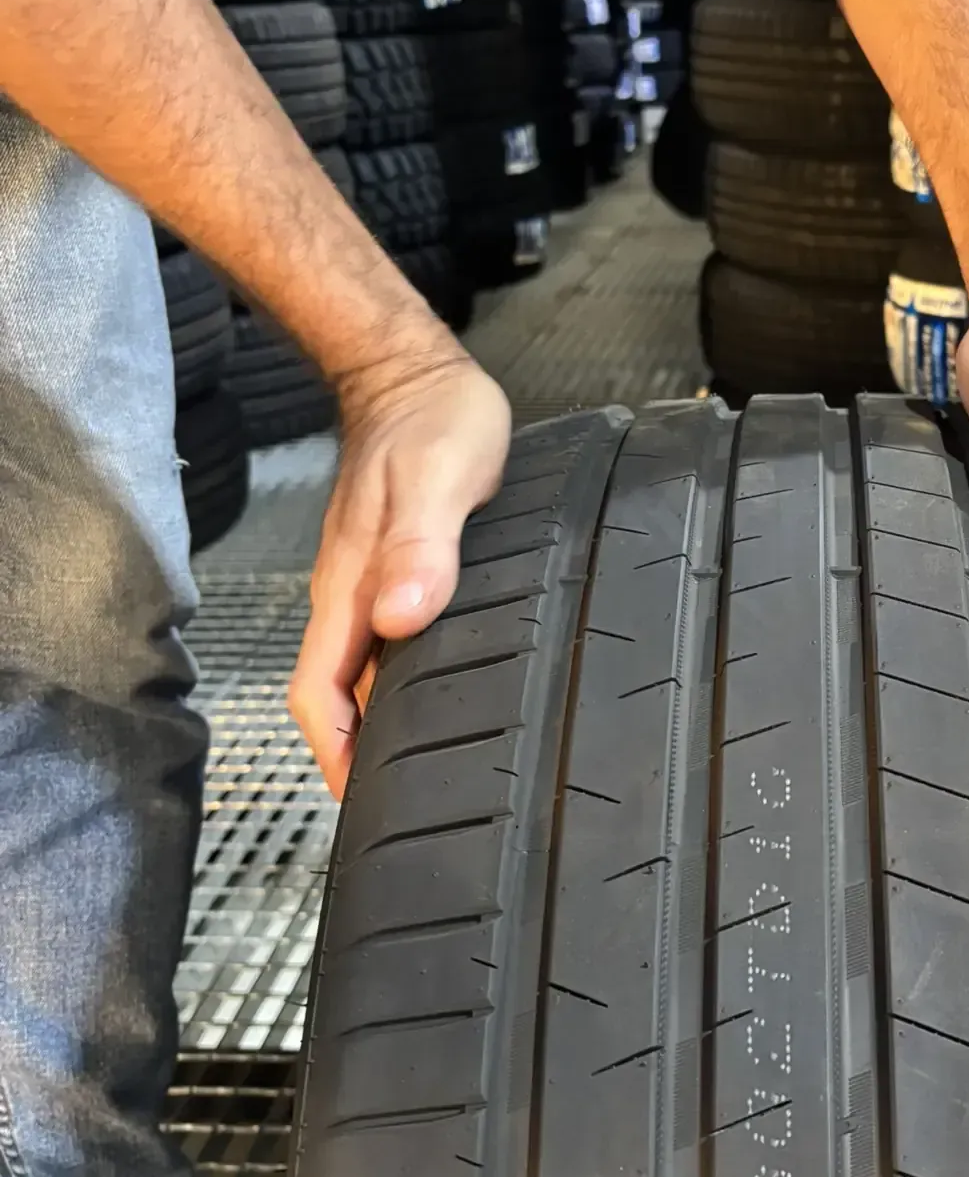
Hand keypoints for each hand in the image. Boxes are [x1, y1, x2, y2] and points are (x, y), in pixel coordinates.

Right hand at [289, 352, 512, 796]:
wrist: (410, 372)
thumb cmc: (431, 419)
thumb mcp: (441, 481)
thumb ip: (421, 550)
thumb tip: (400, 618)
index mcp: (349, 586)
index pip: (320, 694)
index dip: (337, 755)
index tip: (365, 804)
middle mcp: (348, 593)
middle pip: (334, 696)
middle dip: (357, 755)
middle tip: (405, 802)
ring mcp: (363, 580)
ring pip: (357, 670)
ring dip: (377, 718)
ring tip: (424, 761)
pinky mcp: (384, 566)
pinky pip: (379, 640)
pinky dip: (397, 677)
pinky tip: (434, 687)